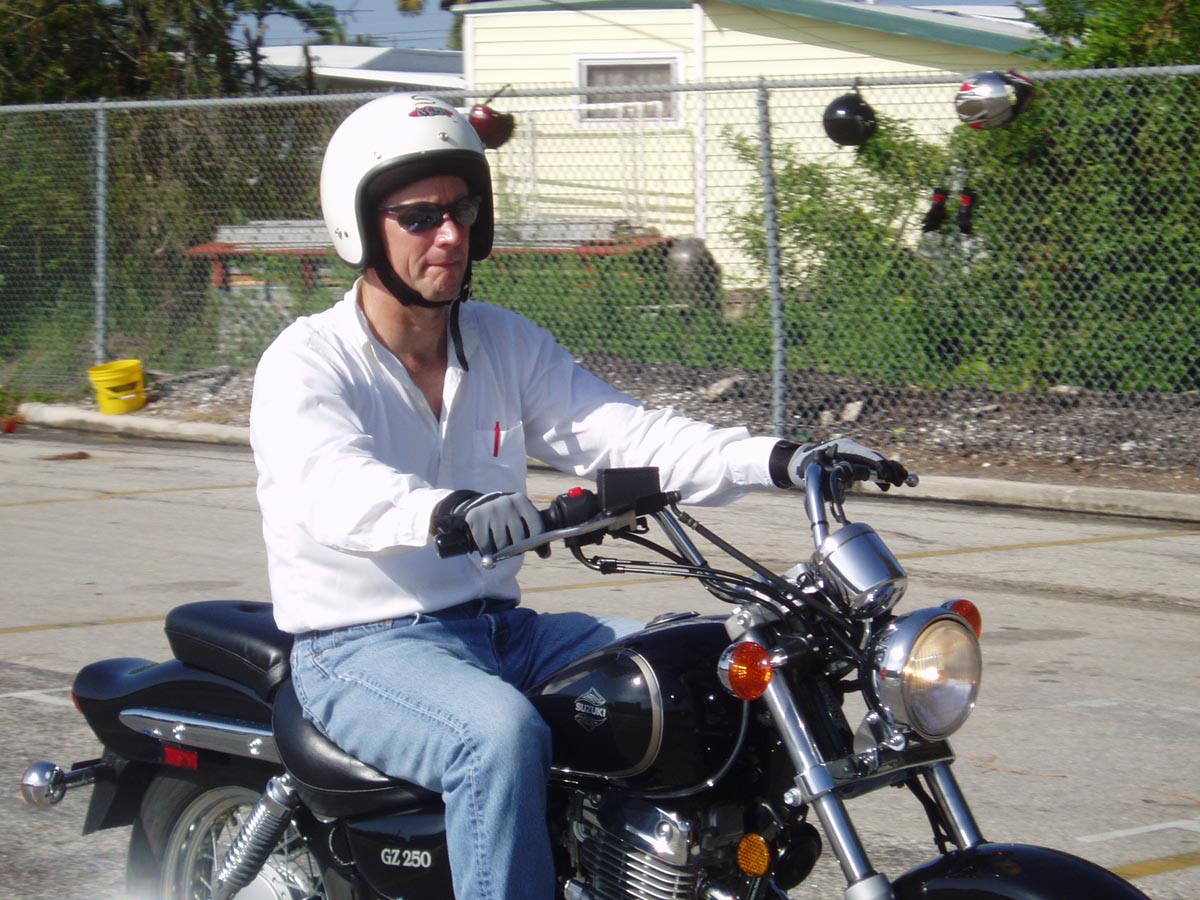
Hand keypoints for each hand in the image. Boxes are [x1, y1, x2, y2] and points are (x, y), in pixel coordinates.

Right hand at [450, 491, 543, 555]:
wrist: (483, 505)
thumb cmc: (510, 518)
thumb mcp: (525, 521)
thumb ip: (538, 537)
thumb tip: (545, 554)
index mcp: (522, 501)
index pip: (537, 529)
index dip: (536, 544)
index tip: (530, 546)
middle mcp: (507, 503)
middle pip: (519, 540)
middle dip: (517, 549)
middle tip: (512, 548)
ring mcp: (490, 509)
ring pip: (502, 545)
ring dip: (501, 552)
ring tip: (500, 545)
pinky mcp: (475, 517)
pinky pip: (486, 546)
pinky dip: (488, 552)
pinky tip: (489, 546)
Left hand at [786, 439, 907, 489]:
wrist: (802, 461)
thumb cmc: (806, 466)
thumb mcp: (815, 472)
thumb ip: (828, 480)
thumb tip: (840, 493)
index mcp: (843, 447)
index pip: (864, 453)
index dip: (876, 462)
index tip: (885, 472)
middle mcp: (852, 449)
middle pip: (874, 457)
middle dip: (889, 468)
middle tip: (901, 480)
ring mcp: (854, 455)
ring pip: (875, 462)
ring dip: (888, 471)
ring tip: (902, 482)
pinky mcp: (855, 463)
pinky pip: (871, 468)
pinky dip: (880, 475)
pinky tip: (886, 486)